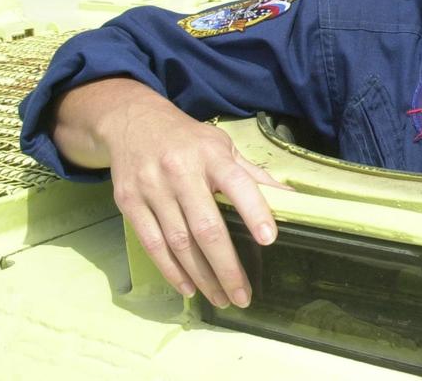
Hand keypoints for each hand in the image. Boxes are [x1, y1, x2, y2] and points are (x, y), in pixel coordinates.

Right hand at [54, 78, 285, 307]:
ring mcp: (152, 188)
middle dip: (227, 266)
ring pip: (179, 243)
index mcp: (212, 155)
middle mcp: (181, 171)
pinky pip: (152, 244)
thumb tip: (293, 199)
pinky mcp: (128, 202)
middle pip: (206, 227)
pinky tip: (188, 288)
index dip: (255, 211)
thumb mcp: (222, 147)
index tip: (269, 240)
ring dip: (201, 276)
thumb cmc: (188, 140)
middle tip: (243, 296)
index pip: (238, 184)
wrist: (131, 122)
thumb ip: (253, 175)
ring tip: (221, 298)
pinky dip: (171, 270)